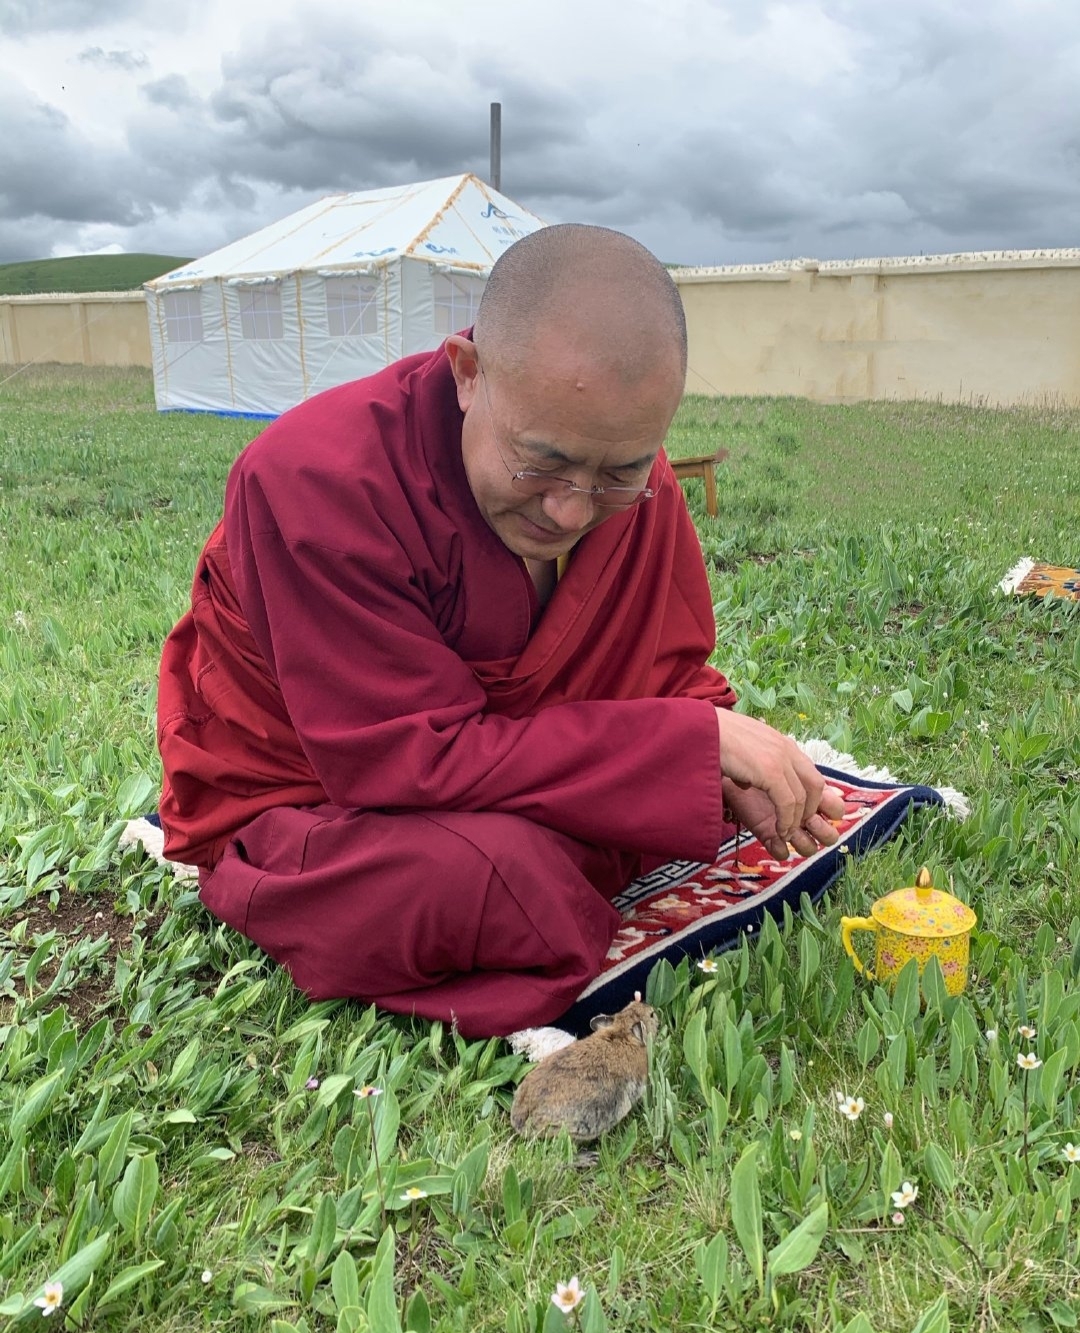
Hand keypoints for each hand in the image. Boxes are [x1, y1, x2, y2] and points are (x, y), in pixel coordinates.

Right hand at [715, 710, 846, 859]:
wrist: (701, 728)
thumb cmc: (714, 738)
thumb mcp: (742, 749)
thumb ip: (753, 763)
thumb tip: (748, 782)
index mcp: (781, 743)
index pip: (809, 772)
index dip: (809, 797)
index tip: (797, 813)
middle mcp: (786, 748)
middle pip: (814, 784)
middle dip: (809, 809)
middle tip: (796, 825)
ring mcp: (780, 759)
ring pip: (803, 797)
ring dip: (796, 820)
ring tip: (786, 832)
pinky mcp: (770, 771)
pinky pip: (787, 802)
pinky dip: (786, 820)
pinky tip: (779, 830)